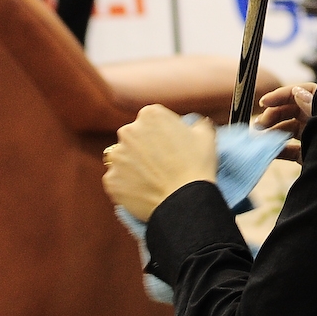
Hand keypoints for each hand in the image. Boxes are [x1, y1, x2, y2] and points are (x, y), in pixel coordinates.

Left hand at [102, 104, 217, 221]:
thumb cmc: (197, 165)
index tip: (171, 144)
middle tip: (162, 162)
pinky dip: (128, 184)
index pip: (152, 119)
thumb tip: (194, 123)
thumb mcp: (205, 135)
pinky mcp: (111, 180)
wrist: (185, 200)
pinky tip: (145, 189)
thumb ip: (196, 123)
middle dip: (144, 146)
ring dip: (133, 165)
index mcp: (150, 115)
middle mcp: (128, 132)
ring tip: (153, 178)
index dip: (163, 132)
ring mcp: (117, 157)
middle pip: (134, 136)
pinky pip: (118, 179)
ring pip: (123, 158)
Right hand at [255, 83, 315, 162]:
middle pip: (290, 110)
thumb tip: (297, 91)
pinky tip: (267, 151)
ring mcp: (312, 136)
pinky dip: (277, 149)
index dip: (281, 95)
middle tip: (258, 125)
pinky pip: (289, 149)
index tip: (264, 102)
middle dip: (273, 115)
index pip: (300, 92)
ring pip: (287, 129)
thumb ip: (312, 106)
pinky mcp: (308, 154)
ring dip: (271, 132)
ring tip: (258, 138)